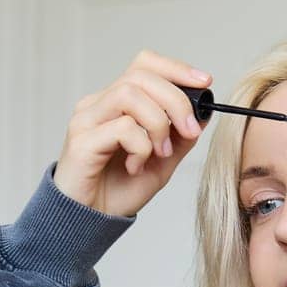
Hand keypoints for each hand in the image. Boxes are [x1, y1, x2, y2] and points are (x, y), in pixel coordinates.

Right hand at [52, 49, 211, 217]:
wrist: (90, 221)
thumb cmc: (118, 191)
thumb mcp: (161, 162)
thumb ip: (179, 138)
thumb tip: (203, 113)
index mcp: (115, 103)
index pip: (144, 65)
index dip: (176, 69)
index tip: (205, 82)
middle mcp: (98, 104)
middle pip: (141, 76)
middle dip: (175, 101)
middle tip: (190, 131)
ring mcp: (87, 119)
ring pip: (130, 94)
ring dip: (158, 123)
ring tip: (160, 153)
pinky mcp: (81, 140)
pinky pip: (122, 127)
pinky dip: (140, 146)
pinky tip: (136, 166)